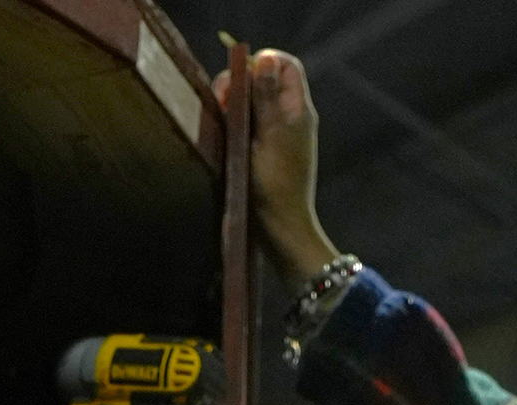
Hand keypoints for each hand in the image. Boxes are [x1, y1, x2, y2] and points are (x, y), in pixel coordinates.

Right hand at [210, 48, 340, 288]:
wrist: (281, 232)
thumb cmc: (276, 188)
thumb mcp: (268, 137)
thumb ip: (266, 97)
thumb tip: (266, 59)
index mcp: (297, 110)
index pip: (284, 65)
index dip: (261, 63)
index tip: (239, 79)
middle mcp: (290, 118)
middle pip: (265, 80)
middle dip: (240, 83)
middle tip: (220, 102)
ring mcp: (278, 136)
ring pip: (253, 103)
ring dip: (234, 105)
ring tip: (220, 119)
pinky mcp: (265, 153)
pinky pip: (249, 124)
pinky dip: (235, 123)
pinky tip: (224, 135)